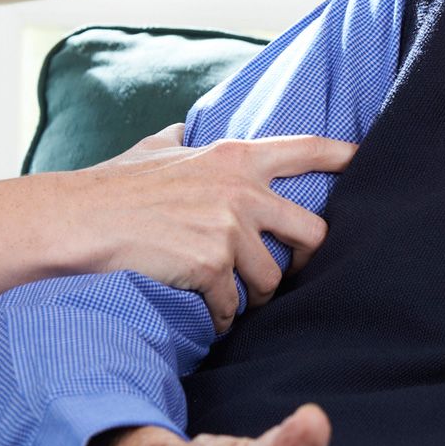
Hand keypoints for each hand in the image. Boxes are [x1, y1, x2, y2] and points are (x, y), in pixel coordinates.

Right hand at [63, 125, 349, 330]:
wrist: (76, 222)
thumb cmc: (111, 187)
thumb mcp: (154, 147)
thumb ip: (182, 138)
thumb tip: (188, 126)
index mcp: (234, 157)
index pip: (306, 149)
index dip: (344, 155)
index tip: (368, 161)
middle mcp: (241, 190)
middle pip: (311, 232)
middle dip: (304, 261)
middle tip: (287, 276)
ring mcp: (228, 229)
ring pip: (271, 280)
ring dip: (255, 298)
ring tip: (233, 302)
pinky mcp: (211, 266)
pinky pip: (233, 307)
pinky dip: (222, 320)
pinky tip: (206, 318)